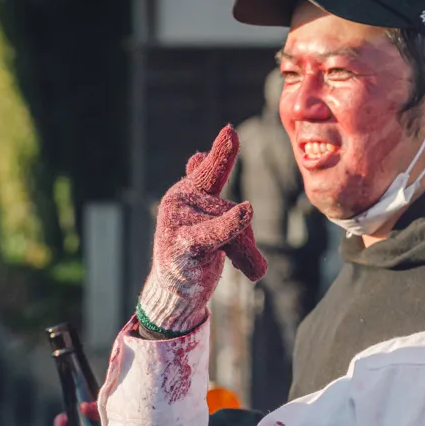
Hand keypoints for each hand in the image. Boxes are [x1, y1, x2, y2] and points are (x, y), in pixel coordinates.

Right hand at [137, 126, 267, 335]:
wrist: (173, 294)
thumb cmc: (192, 252)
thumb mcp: (202, 217)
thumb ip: (203, 187)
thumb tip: (196, 154)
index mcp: (188, 192)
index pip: (210, 172)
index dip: (223, 153)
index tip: (231, 131)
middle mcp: (179, 201)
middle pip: (234, 209)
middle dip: (247, 239)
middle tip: (251, 263)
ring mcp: (177, 222)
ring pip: (233, 229)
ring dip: (248, 256)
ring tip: (251, 271)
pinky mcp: (182, 245)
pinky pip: (213, 233)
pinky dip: (230, 225)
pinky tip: (245, 212)